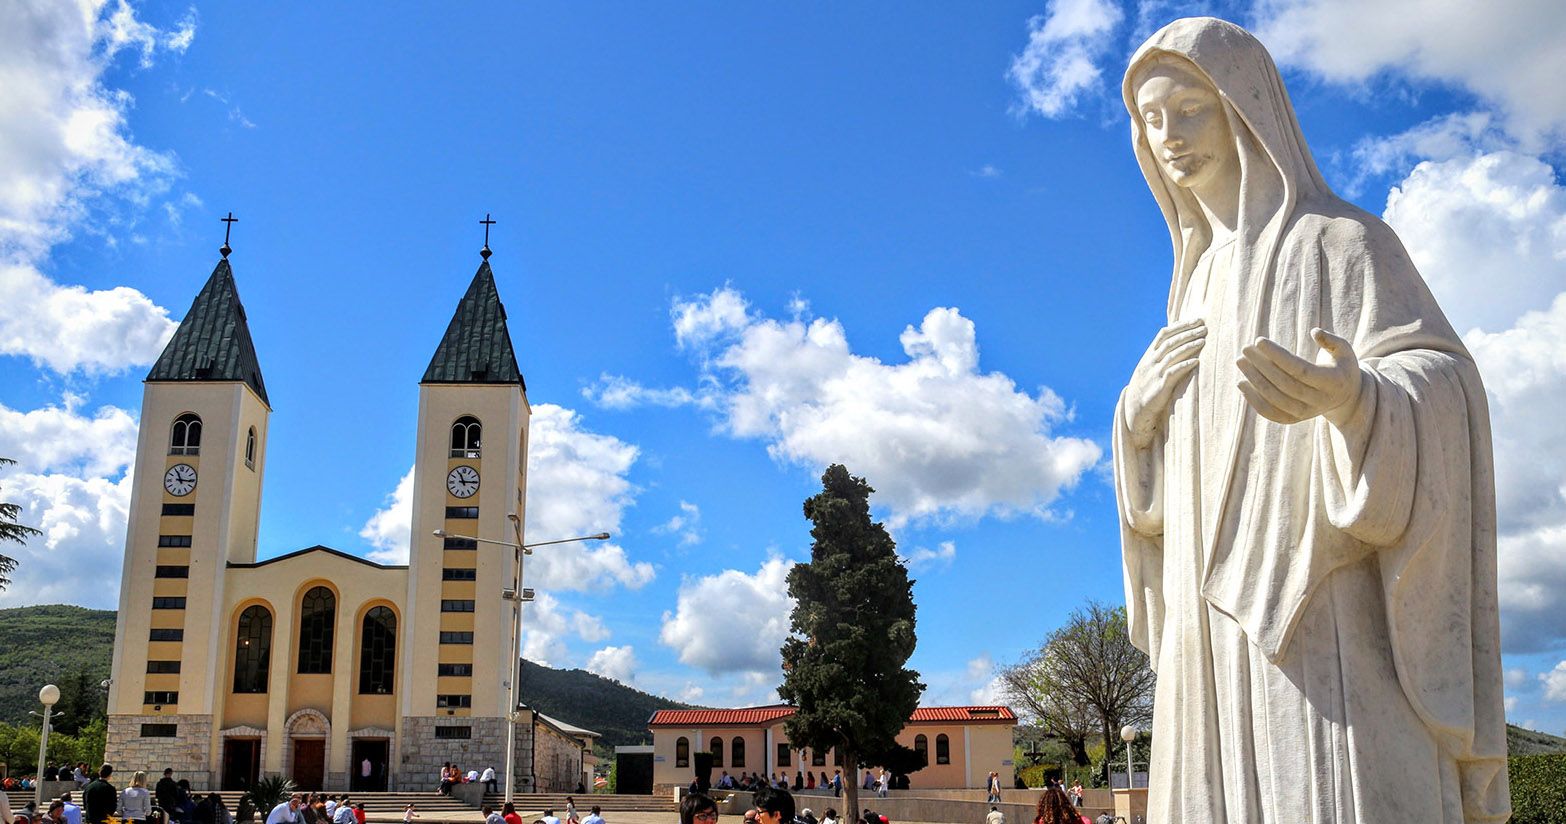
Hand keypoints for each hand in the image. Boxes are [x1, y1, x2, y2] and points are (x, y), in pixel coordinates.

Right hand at [1125, 318, 1205, 445]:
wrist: (1134, 408)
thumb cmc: (1148, 386)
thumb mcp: (1150, 368)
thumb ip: (1162, 355)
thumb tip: (1180, 341)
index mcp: (1149, 355)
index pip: (1164, 334)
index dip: (1180, 326)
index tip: (1196, 320)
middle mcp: (1150, 362)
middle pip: (1170, 342)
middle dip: (1188, 333)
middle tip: (1204, 327)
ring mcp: (1154, 374)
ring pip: (1172, 355)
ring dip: (1189, 346)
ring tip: (1203, 341)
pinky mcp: (1159, 387)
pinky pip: (1173, 373)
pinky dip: (1185, 366)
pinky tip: (1197, 361)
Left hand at [1236, 328, 1361, 424]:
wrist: (1345, 398)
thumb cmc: (1340, 367)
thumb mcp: (1344, 351)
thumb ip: (1332, 340)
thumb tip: (1315, 331)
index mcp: (1333, 382)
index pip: (1301, 370)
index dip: (1278, 355)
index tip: (1259, 340)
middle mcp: (1320, 401)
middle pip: (1285, 385)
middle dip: (1262, 366)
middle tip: (1245, 349)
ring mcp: (1306, 413)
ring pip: (1276, 400)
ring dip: (1254, 381)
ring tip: (1240, 361)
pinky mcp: (1294, 420)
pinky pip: (1271, 413)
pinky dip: (1254, 400)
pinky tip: (1241, 383)